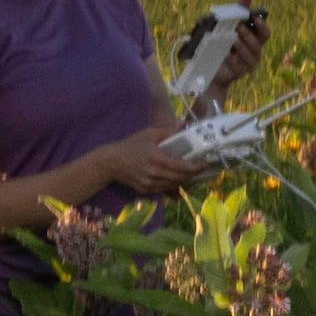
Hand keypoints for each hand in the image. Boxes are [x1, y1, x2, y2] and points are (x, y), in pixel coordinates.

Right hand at [94, 132, 213, 197]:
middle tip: (200, 168)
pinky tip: (176, 178)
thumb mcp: (148, 134)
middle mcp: (154, 173)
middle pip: (180, 178)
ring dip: (184, 180)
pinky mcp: (145, 190)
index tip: (205, 163)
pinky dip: (172, 185)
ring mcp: (149, 184)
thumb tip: (184, 124)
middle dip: (193, 174)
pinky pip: (164, 190)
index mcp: (156, 158)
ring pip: (174, 185)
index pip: (181, 166)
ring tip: (190, 173)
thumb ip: (168, 130)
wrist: (110, 162)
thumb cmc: (130, 145)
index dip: (196, 166)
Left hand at [207, 9, 268, 94]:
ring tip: (233, 39)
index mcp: (255, 40)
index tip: (255, 18)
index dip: (263, 26)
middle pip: (257, 43)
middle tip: (238, 26)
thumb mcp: (229, 26)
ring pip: (250, 54)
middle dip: (248, 34)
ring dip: (241, 45)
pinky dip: (233, 59)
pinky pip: (239, 66)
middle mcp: (255, 52)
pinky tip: (226, 55)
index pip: (265, 33)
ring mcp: (249, 64)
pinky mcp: (240, 73)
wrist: (212, 67)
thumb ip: (239, 11)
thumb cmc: (223, 43)